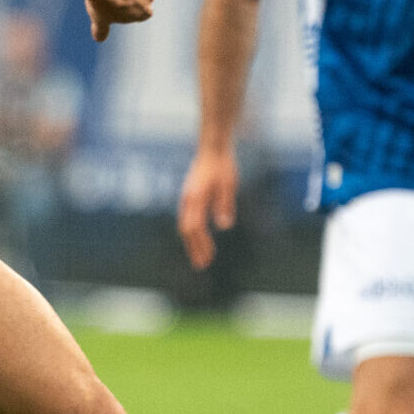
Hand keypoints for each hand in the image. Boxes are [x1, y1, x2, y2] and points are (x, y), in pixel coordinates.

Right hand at [177, 146, 238, 269]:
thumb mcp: (228, 185)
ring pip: (185, 225)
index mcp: (196, 197)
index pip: (194, 227)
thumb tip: (224, 226)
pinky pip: (187, 219)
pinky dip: (192, 232)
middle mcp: (187, 200)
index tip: (208, 258)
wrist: (212, 149)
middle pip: (186, 230)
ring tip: (200, 256)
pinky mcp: (189, 197)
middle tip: (202, 265)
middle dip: (193, 248)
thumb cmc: (222, 166)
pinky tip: (200, 239)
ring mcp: (186, 198)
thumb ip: (225, 204)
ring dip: (192, 242)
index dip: (200, 244)